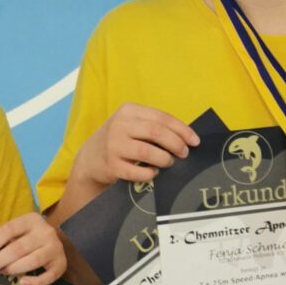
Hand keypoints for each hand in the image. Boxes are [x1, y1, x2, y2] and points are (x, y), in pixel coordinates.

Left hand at [0, 212, 68, 284]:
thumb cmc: (29, 237)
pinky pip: (48, 276)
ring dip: (13, 269)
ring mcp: (55, 248)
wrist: (55, 240)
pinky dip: (35, 282)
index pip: (8, 230)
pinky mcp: (61, 263)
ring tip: (2, 273)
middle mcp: (46, 232)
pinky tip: (22, 282)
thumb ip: (3, 242)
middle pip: (18, 248)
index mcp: (31, 220)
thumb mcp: (17, 232)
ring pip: (32, 261)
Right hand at [75, 105, 198, 187]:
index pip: (161, 117)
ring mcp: (114, 145)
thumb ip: (154, 126)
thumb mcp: (132, 125)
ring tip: (169, 162)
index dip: (181, 129)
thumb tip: (187, 138)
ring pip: (147, 152)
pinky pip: (137, 172)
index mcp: (128, 111)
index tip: (195, 141)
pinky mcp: (111, 165)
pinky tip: (154, 173)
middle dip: (175, 144)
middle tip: (184, 153)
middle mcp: (119, 125)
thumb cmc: (120, 139)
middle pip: (156, 132)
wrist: (90, 157)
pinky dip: (150, 174)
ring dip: (164, 159)